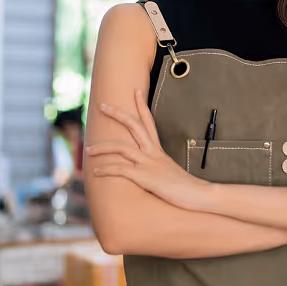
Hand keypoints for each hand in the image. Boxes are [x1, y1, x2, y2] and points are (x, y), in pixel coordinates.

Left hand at [86, 89, 212, 211]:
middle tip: (102, 105)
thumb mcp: (169, 171)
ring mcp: (149, 164)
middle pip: (134, 126)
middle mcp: (153, 153)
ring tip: (88, 148)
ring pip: (122, 147)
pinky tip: (96, 171)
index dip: (141, 105)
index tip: (135, 90)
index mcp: (158, 150)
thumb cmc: (185, 186)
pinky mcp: (146, 177)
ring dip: (102, 147)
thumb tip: (150, 170)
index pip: (149, 122)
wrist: (198, 194)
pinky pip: (121, 170)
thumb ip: (158, 167)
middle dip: (117, 114)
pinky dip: (106, 169)